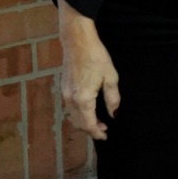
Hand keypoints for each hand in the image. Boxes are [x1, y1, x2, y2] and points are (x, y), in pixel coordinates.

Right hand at [57, 0, 118, 140]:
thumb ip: (112, 98)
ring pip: (72, 117)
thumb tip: (114, 113)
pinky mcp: (63, 88)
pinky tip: (88, 110)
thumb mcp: (111, 77)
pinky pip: (69, 108)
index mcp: (83, 99)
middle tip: (104, 129)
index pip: (88, 124)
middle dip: (90, 129)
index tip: (105, 136)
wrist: (77, 42)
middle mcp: (71, 100)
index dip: (96, 133)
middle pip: (78, 123)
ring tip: (97, 121)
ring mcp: (65, 94)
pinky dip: (78, 114)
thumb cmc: (96, 58)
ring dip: (83, 122)